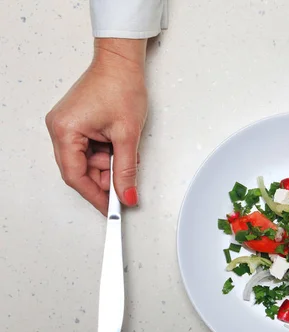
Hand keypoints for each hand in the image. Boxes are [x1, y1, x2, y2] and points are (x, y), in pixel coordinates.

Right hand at [46, 39, 147, 214]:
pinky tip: (120, 148)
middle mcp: (60, 128)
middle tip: (125, 185)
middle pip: (79, 170)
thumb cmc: (121, 87)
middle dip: (104, 179)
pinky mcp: (76, 124)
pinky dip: (106, 155)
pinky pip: (88, 150)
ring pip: (86, 162)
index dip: (95, 196)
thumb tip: (127, 194)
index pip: (76, 176)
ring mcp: (67, 126)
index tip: (110, 209)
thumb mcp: (127, 135)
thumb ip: (126, 170)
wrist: (122, 63)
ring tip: (127, 155)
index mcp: (65, 130)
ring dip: (108, 165)